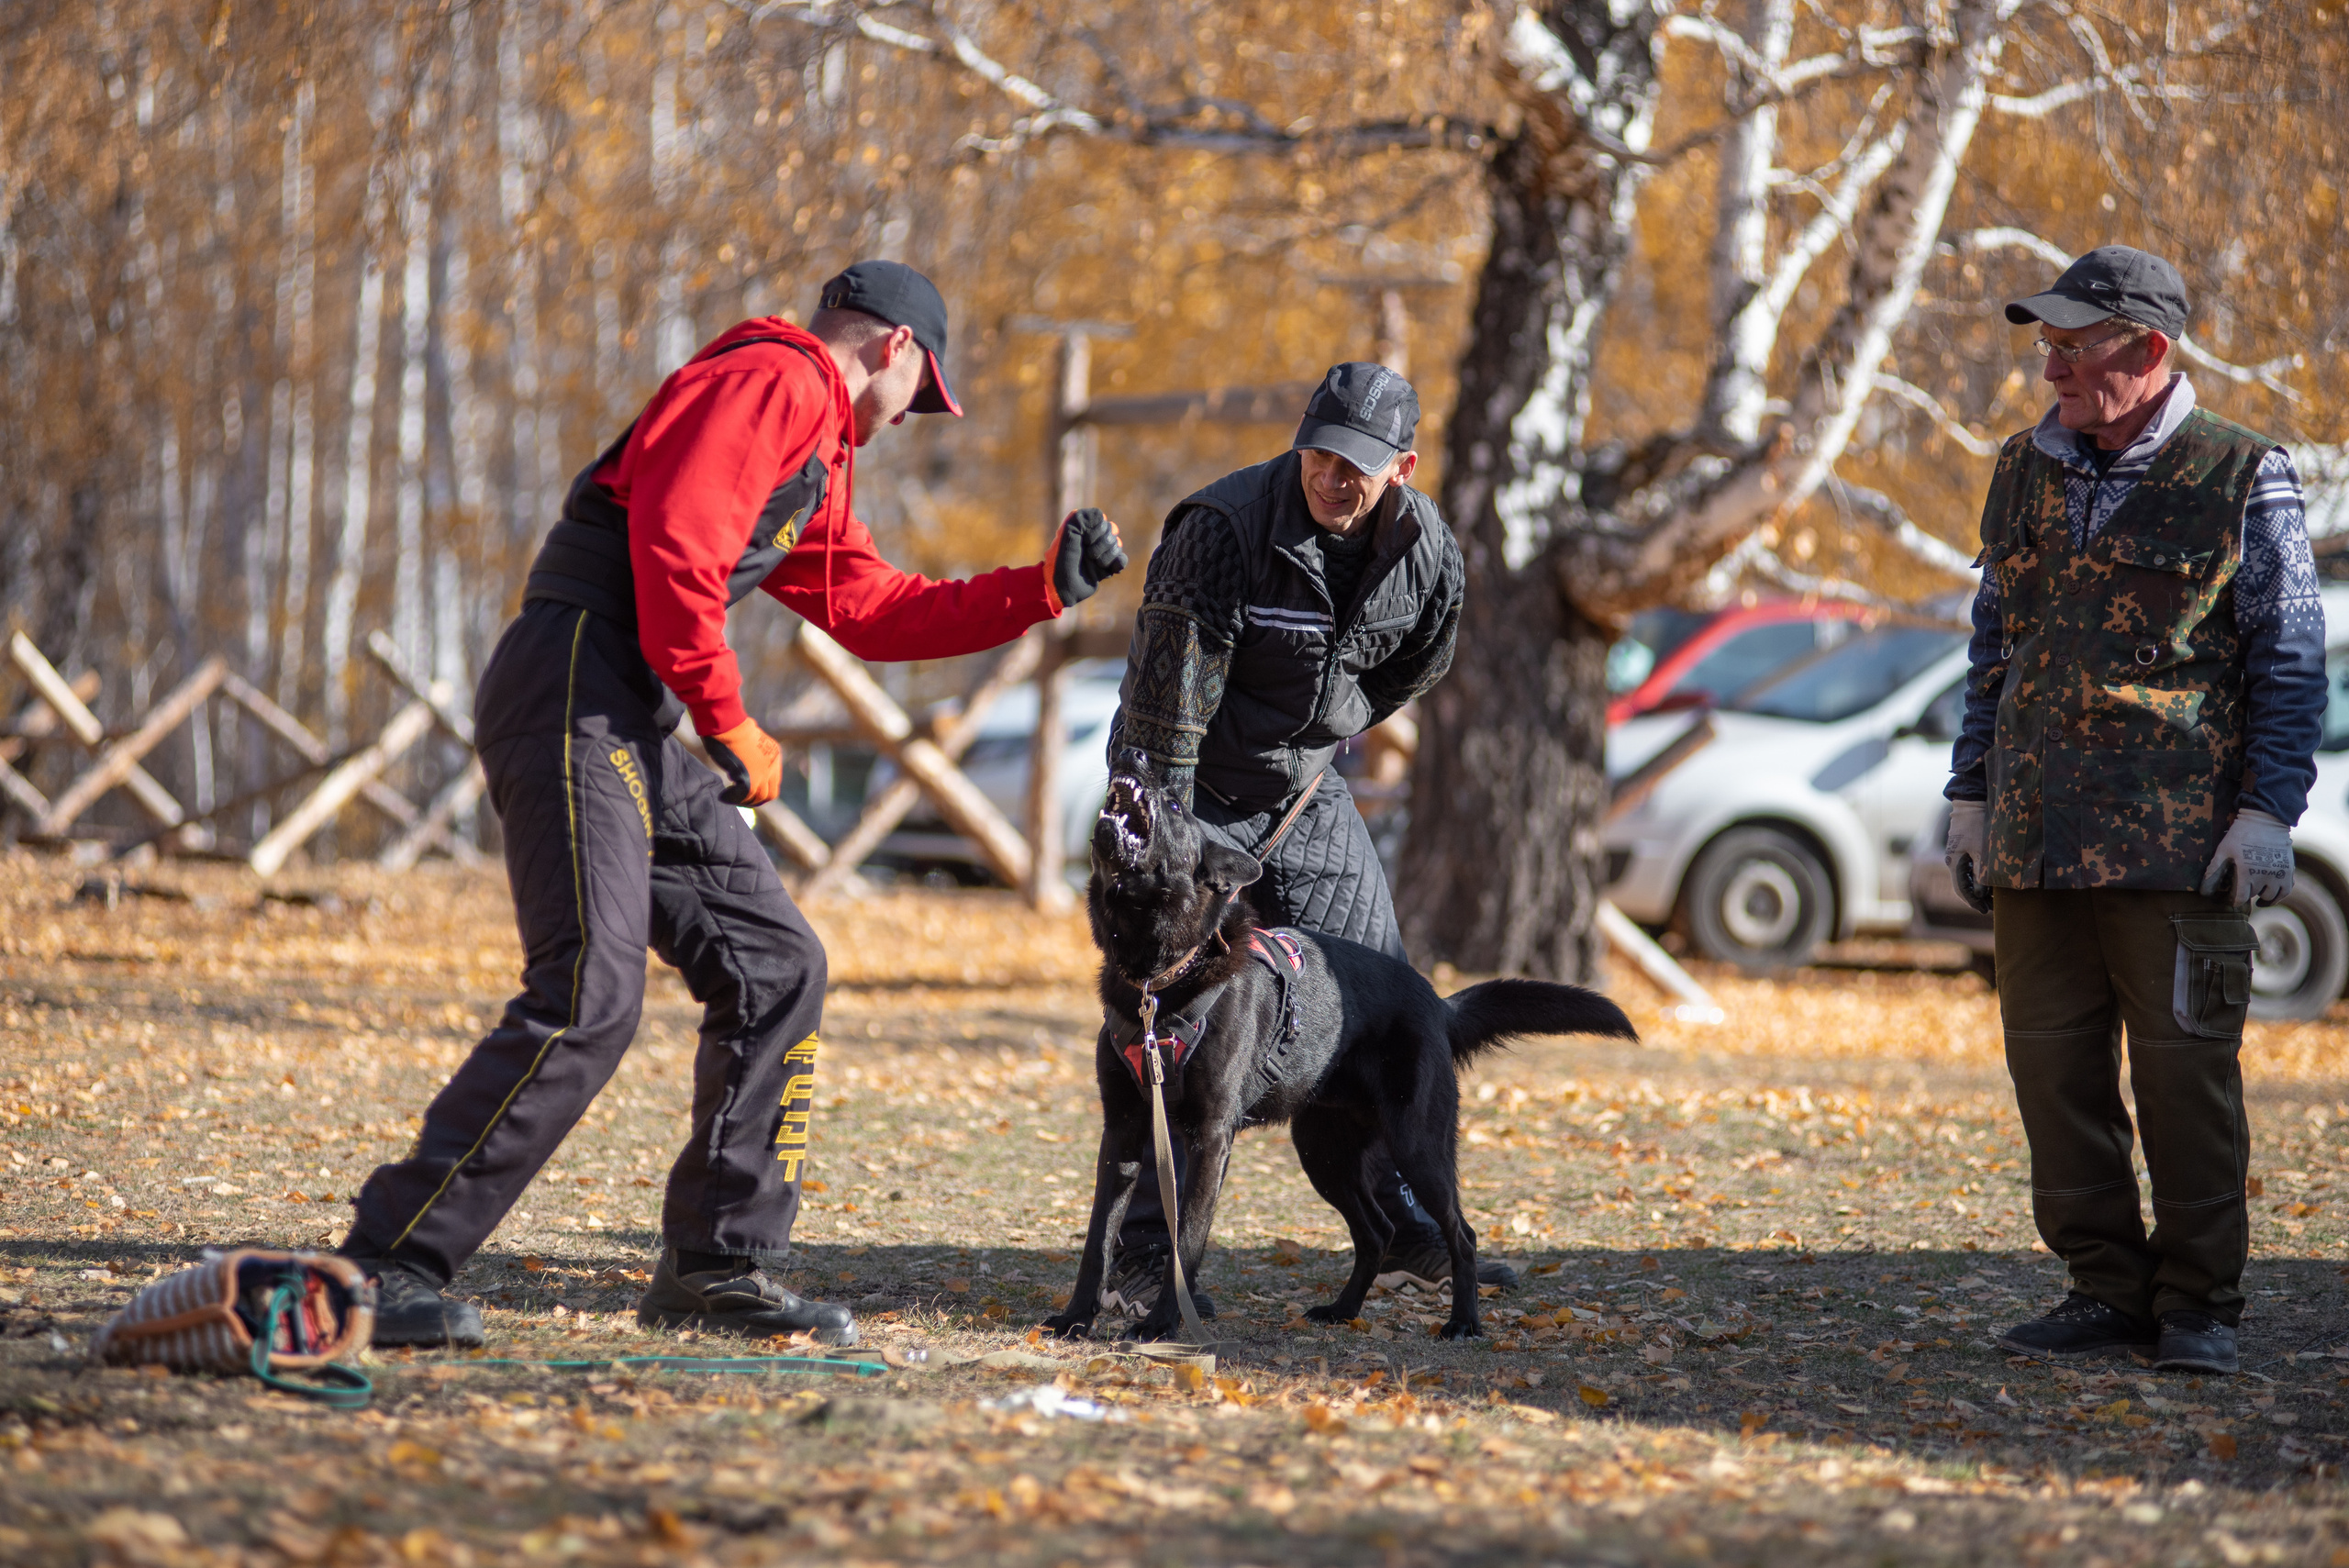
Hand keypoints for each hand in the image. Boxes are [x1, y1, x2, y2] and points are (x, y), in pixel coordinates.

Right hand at [704, 717, 782, 807]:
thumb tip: (741, 769)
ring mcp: (764, 773)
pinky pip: (745, 796)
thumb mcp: (748, 743)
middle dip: (755, 800)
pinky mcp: (752, 779)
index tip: (749, 792)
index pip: (774, 782)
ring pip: (758, 797)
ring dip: (744, 800)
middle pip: (770, 794)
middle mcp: (773, 765)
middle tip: (741, 800)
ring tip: (730, 797)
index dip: (762, 789)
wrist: (729, 725)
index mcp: (774, 755)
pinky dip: (734, 798)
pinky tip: (724, 796)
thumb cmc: (731, 728)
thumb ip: (751, 756)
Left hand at [1048, 507, 1126, 607]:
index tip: (1085, 540)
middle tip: (1089, 555)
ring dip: (1107, 556)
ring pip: (1118, 545)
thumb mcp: (1067, 534)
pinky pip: (1122, 559)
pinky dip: (1117, 563)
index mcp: (1082, 528)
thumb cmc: (1061, 560)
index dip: (1096, 530)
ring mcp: (1100, 552)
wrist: (1063, 586)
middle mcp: (1092, 538)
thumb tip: (1101, 516)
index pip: (1102, 519)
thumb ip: (1081, 518)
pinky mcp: (1107, 567)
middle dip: (1102, 545)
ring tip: (1095, 564)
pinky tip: (1107, 569)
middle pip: (1112, 531)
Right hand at [1944, 799, 1992, 914]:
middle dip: (1976, 898)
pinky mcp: (1962, 848)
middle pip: (1962, 886)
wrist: (1970, 802)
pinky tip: (1988, 881)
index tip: (1984, 911)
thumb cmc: (1976, 825)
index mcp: (1953, 863)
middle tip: (1990, 908)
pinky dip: (1977, 878)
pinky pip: (1968, 869)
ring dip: (1977, 888)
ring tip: (1992, 897)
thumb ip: (1981, 873)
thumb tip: (1980, 894)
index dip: (1973, 902)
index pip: (1961, 890)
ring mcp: (1956, 854)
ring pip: (1965, 878)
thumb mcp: (1981, 850)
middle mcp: (1952, 861)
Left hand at [2201, 807, 2293, 905]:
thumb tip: (2204, 891)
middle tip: (2239, 888)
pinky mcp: (2288, 870)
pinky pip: (2285, 891)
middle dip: (2245, 893)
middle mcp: (2264, 875)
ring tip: (2253, 890)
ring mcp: (2278, 873)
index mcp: (2246, 871)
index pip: (2240, 897)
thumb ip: (2215, 869)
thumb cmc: (2241, 834)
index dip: (2233, 900)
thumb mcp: (2224, 849)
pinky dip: (2277, 897)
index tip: (2229, 899)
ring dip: (2260, 895)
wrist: (2266, 819)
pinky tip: (2268, 897)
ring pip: (2270, 895)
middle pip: (2253, 894)